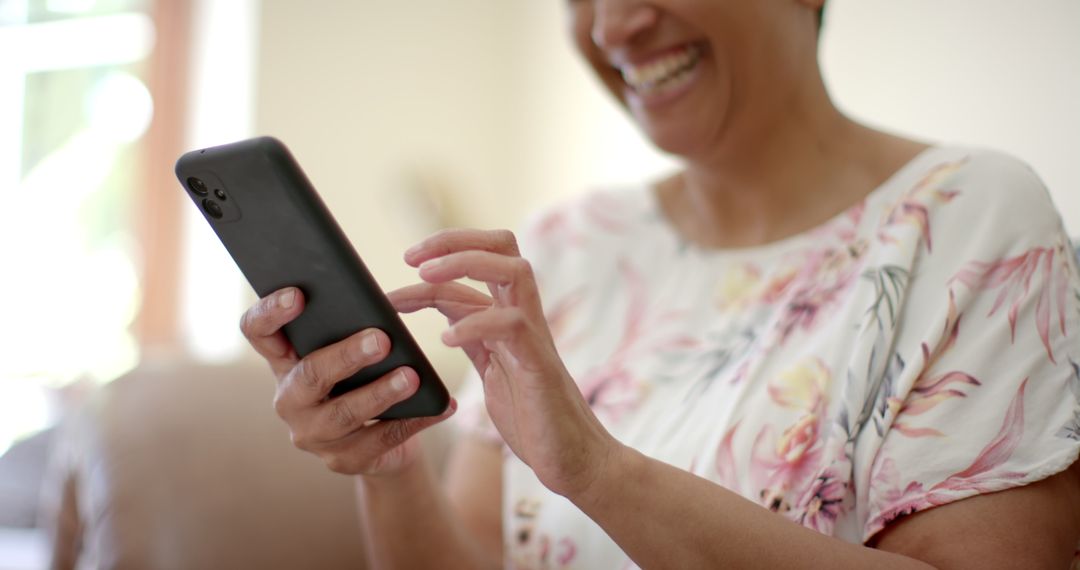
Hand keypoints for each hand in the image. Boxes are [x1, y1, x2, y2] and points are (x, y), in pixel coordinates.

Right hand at [239, 287, 456, 475]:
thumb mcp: (352, 351)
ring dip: (381, 393)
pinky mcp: (342, 460)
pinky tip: (440, 406)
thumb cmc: (364, 378)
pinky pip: (380, 440)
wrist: (381, 441)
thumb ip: (351, 329)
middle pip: (308, 375)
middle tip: (382, 339)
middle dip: (346, 356)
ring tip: (412, 376)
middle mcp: (290, 399)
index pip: (258, 332)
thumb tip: (381, 309)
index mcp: (285, 360)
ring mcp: (312, 434)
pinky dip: (414, 421)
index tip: (298, 294)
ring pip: (344, 413)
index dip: (270, 312)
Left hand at [390, 229, 618, 497]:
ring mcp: (534, 337)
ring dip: (464, 263)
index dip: (437, 260)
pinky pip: (511, 325)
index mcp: (509, 316)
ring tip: (424, 277)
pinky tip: (446, 340)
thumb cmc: (533, 418)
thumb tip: (445, 318)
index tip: (401, 270)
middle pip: (501, 245)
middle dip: (453, 241)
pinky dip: (475, 324)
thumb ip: (474, 339)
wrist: (572, 459)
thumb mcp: (491, 370)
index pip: (478, 263)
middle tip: (411, 257)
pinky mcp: (540, 364)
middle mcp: (524, 316)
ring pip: (513, 269)